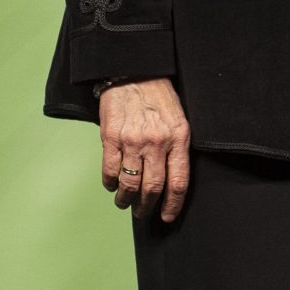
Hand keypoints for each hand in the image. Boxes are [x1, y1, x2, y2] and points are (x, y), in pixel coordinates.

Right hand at [100, 79, 190, 220]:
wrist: (134, 72)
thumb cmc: (160, 98)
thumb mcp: (179, 120)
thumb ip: (177, 148)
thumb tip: (172, 181)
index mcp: (178, 138)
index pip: (178, 182)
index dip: (173, 205)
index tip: (167, 217)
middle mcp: (156, 142)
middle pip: (153, 187)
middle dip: (147, 207)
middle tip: (143, 214)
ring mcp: (132, 141)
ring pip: (129, 183)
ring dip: (126, 199)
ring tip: (125, 203)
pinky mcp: (111, 137)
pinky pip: (109, 170)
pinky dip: (110, 183)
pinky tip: (112, 185)